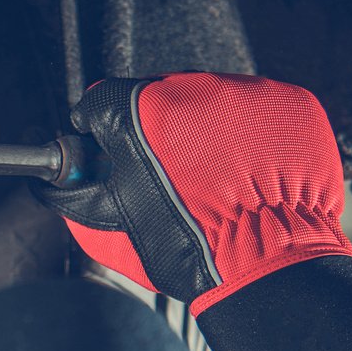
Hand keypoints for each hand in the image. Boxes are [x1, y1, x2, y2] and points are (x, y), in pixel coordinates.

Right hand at [39, 72, 351, 350]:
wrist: (266, 262)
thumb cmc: (188, 245)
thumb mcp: (112, 223)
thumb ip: (79, 193)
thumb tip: (60, 185)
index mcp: (143, 112)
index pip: (105, 99)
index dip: (101, 128)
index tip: (105, 146)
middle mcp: (196, 88)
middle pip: (162, 95)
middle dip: (156, 130)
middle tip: (166, 173)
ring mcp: (248, 93)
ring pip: (212, 100)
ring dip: (205, 130)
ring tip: (214, 177)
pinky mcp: (291, 103)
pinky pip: (258, 109)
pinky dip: (249, 134)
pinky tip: (246, 170)